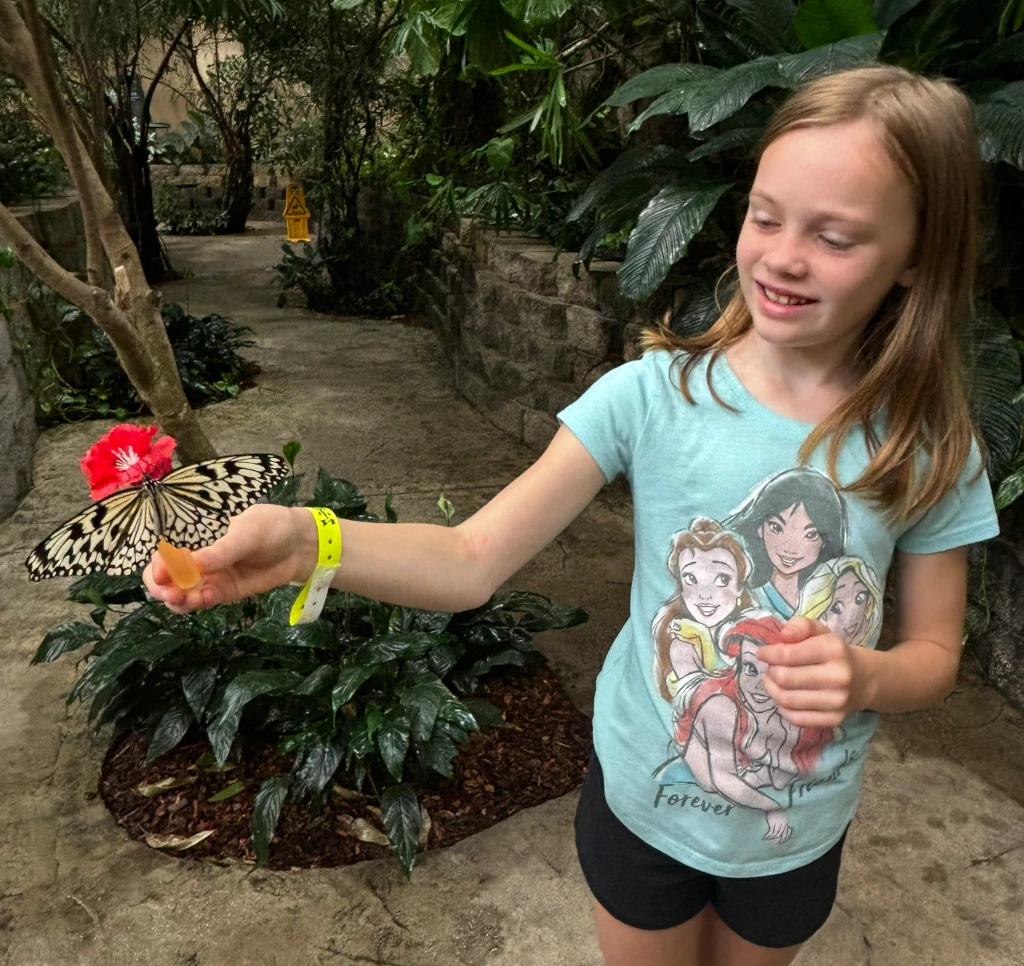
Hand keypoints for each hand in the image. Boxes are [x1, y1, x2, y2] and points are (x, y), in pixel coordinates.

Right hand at [142, 504, 316, 612]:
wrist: (299, 545)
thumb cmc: (270, 527)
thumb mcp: (247, 533)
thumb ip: (221, 550)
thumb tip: (193, 564)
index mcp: (195, 535)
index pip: (164, 550)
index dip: (157, 563)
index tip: (161, 573)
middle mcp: (195, 557)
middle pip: (164, 577)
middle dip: (161, 587)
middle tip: (171, 593)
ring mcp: (208, 576)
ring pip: (180, 594)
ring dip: (177, 600)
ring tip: (185, 600)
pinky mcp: (223, 591)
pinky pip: (203, 600)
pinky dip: (199, 603)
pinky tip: (206, 599)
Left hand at [757, 616, 866, 727]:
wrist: (864, 679)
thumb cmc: (834, 652)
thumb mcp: (820, 631)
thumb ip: (800, 625)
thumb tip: (783, 635)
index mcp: (833, 650)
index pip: (787, 654)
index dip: (768, 654)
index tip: (762, 653)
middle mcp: (838, 677)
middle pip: (785, 678)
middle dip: (771, 671)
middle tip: (771, 667)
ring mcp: (837, 702)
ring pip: (787, 700)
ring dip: (772, 689)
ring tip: (773, 680)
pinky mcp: (834, 720)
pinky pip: (796, 718)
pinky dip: (783, 707)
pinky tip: (783, 696)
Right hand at [764, 809, 791, 842]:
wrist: (771, 806)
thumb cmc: (775, 811)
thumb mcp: (781, 817)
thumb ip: (782, 823)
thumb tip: (782, 830)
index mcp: (786, 823)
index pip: (786, 833)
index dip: (784, 839)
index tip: (781, 842)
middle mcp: (783, 824)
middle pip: (780, 834)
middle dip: (777, 839)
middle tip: (774, 843)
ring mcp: (778, 824)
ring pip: (776, 834)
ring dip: (772, 837)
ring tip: (768, 839)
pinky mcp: (773, 823)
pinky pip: (771, 832)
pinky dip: (768, 835)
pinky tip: (766, 836)